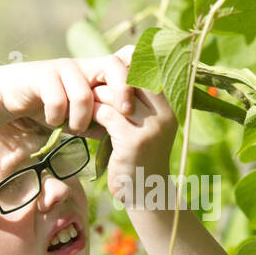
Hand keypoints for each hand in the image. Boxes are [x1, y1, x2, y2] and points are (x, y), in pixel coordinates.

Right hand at [0, 46, 134, 139]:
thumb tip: (129, 134)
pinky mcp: (43, 74)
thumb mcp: (84, 116)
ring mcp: (64, 67)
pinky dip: (57, 117)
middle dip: (123, 91)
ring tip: (75, 130)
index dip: (139, 78)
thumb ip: (104, 121)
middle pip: (114, 65)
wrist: (15, 94)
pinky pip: (57, 100)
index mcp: (99, 73)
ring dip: (80, 119)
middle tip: (125, 114)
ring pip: (84, 94)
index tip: (145, 104)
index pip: (127, 62)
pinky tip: (53, 123)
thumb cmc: (55, 106)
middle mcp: (85, 65)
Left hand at [90, 74, 178, 207]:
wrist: (146, 193)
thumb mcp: (146, 124)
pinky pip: (106, 113)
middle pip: (131, 76)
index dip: (124, 66)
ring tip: (88, 107)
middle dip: (108, 80)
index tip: (107, 78)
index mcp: (170, 105)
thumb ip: (138, 98)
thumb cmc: (141, 156)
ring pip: (115, 94)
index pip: (148, 68)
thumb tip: (120, 60)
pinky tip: (85, 122)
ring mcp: (151, 127)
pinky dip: (92, 114)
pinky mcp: (133, 141)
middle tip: (94, 92)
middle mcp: (165, 113)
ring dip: (96, 98)